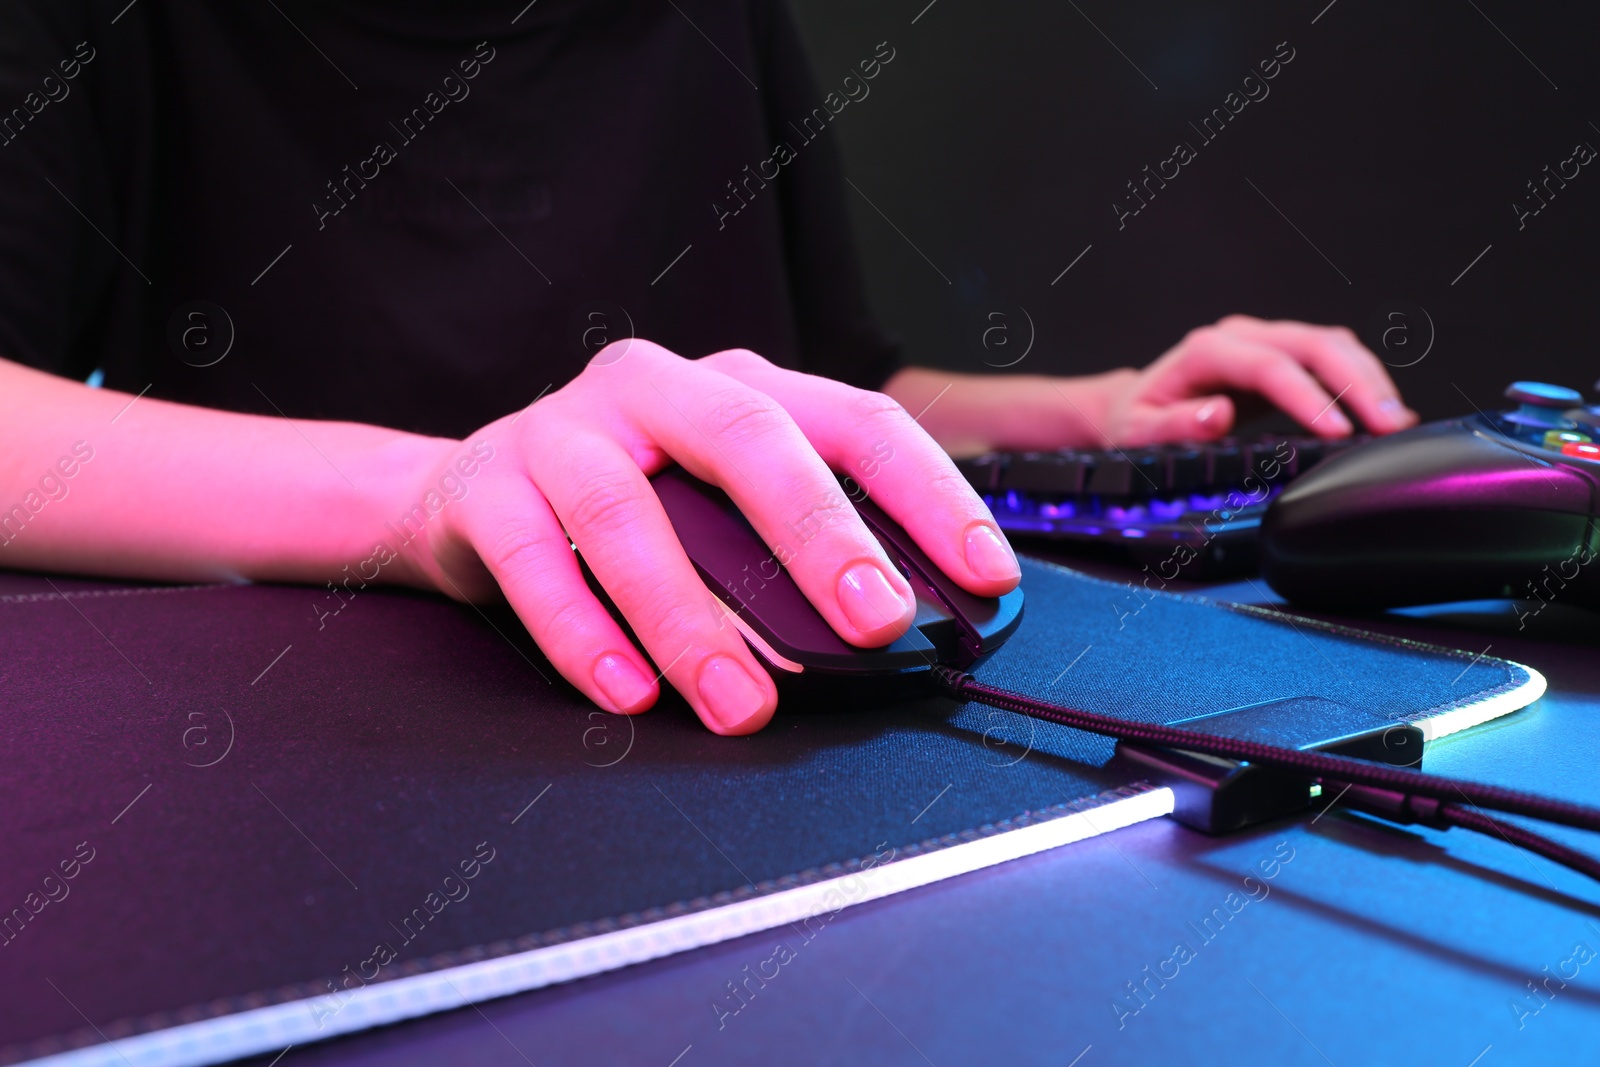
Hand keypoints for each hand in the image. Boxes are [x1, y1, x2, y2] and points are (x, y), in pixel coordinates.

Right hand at [408, 341, 1020, 735]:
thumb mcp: (720, 501)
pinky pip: (535, 564)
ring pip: (630, 516)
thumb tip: (900, 626)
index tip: (985, 571)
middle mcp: (655, 389)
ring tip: (742, 703)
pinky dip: (584, 635)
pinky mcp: (488, 488)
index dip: (929, 492)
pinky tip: (628, 692)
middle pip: (747, 442)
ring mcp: (564, 431)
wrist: (467, 494)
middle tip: (876, 622)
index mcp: (736, 386)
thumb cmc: (626, 502)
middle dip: (820, 535)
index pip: (855, 419)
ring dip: (693, 622)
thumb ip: (795, 546)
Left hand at [1099, 314, 1419, 445]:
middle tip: (1387, 426)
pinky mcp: (1286, 354)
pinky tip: (1383, 411)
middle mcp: (1242, 336)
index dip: (1308, 397)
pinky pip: (1334, 356)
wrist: (1137, 407)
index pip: (1270, 366)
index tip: (1338, 433)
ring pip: (1333, 344)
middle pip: (1313, 344)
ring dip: (1369, 380)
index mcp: (1206, 351)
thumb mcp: (1138, 433)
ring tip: (1395, 422)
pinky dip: (1364, 380)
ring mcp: (1267, 340)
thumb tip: (1217, 414)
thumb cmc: (1138, 423)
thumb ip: (1174, 426)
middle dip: (1357, 384)